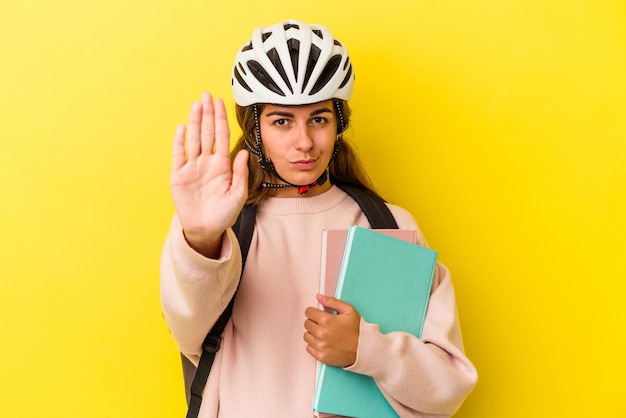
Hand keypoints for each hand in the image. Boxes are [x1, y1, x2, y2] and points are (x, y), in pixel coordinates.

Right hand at [170, 92, 248, 256]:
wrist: (205, 230)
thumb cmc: (224, 214)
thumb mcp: (237, 195)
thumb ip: (241, 173)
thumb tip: (245, 152)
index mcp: (222, 165)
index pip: (221, 136)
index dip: (221, 119)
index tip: (221, 102)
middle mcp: (207, 162)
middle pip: (207, 132)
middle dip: (208, 114)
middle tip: (207, 95)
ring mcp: (192, 167)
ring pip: (193, 139)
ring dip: (194, 122)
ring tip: (196, 105)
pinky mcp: (178, 175)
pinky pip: (179, 154)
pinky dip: (180, 141)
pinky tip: (182, 127)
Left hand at [303, 294, 360, 366]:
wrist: (364, 350)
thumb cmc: (357, 330)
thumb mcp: (349, 311)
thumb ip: (332, 302)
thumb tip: (319, 297)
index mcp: (326, 320)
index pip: (308, 312)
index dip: (314, 312)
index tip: (319, 315)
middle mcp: (321, 333)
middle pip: (306, 323)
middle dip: (314, 322)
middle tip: (324, 325)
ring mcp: (320, 346)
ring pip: (306, 336)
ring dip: (313, 334)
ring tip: (324, 334)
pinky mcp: (321, 356)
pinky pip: (309, 348)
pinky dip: (314, 345)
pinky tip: (324, 343)